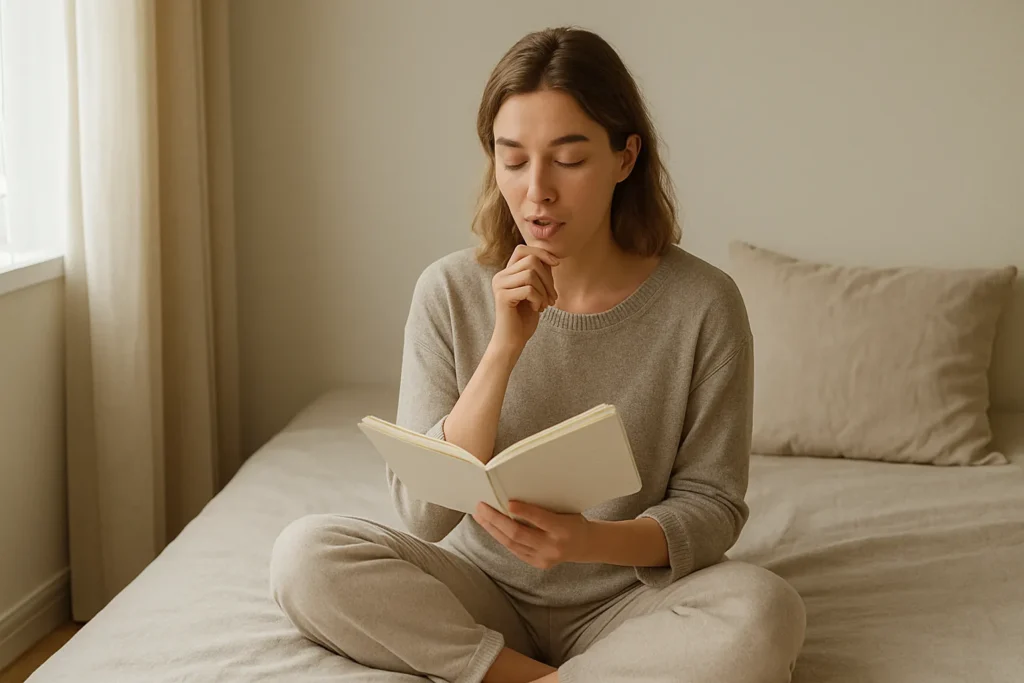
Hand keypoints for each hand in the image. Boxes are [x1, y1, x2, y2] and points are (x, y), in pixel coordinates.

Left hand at [473, 500, 593, 568]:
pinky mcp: (537, 564)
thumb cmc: (572, 520)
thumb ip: (543, 507)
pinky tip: (491, 527)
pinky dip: (500, 537)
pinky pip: (514, 550)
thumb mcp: (565, 510)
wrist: (584, 545)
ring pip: (511, 544)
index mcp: (563, 529)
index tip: (508, 502)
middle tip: (481, 506)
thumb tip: (514, 495)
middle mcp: (553, 546)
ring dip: (492, 529)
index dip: (524, 511)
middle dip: (496, 520)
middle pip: (519, 534)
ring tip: (480, 516)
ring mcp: (544, 558)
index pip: (540, 519)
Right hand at [490, 245, 558, 353]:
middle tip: (553, 297)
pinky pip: (529, 289)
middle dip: (548, 278)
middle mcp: (500, 276)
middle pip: (531, 261)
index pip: (522, 249)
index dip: (541, 252)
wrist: (513, 340)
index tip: (557, 263)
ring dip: (544, 291)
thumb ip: (540, 274)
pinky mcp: (502, 297)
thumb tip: (552, 258)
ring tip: (545, 304)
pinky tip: (537, 309)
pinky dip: (538, 299)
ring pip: (531, 274)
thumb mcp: (536, 291)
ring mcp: (499, 285)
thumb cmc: (525, 317)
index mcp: (507, 273)